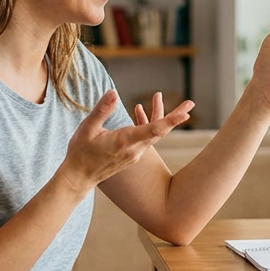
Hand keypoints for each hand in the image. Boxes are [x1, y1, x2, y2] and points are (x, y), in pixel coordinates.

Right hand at [60, 90, 192, 194]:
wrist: (78, 177)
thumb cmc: (80, 153)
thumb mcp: (87, 129)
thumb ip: (102, 110)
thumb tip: (113, 92)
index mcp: (125, 141)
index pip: (153, 130)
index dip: (170, 120)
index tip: (185, 114)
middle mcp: (134, 149)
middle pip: (161, 131)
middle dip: (175, 116)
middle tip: (190, 103)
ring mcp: (134, 153)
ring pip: (153, 133)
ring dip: (159, 116)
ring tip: (159, 95)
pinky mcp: (131, 154)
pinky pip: (144, 137)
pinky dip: (145, 123)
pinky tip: (138, 110)